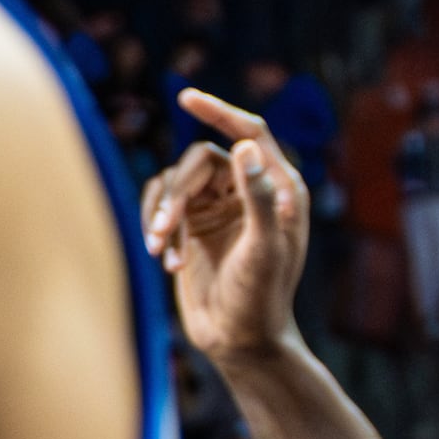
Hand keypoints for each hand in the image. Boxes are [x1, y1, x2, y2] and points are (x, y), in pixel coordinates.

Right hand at [141, 90, 311, 364]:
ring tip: (159, 247)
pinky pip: (163, 208)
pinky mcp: (193, 228)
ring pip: (175, 183)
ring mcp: (219, 209)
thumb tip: (245, 146)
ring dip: (161, 212)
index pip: (250, 133)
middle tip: (163, 230)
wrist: (240, 340)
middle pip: (199, 162)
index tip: (186, 97)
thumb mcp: (264, 246)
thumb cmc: (261, 296)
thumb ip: (257, 196)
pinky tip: (166, 263)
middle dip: (176, 193)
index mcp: (280, 188)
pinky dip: (157, 229)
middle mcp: (250, 191)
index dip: (220, 111)